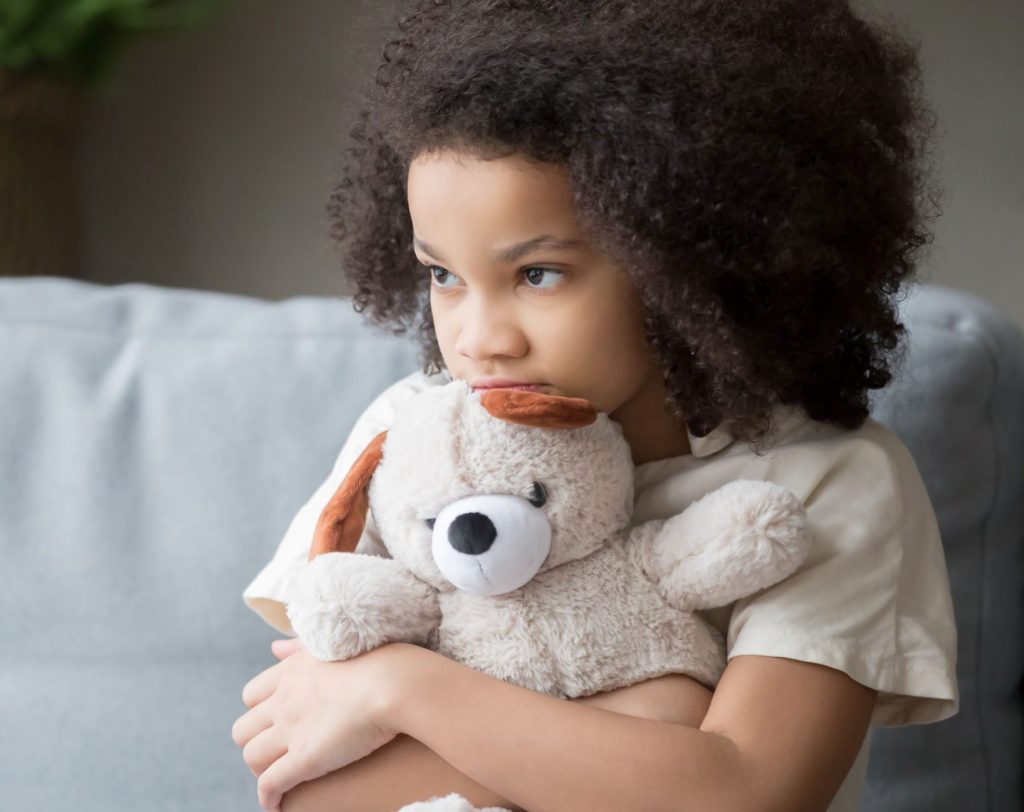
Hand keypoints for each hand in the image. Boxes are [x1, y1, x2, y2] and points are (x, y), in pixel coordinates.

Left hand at [231, 637, 405, 811]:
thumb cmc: (377, 661)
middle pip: (244, 729)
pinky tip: (277, 805)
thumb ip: (298, 647)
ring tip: (280, 778)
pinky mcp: (305, 758)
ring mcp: (291, 730)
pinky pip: (271, 785)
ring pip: (252, 758)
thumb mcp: (330, 646)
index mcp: (290, 672)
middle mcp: (284, 700)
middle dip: (255, 742)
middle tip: (277, 752)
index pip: (251, 696)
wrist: (394, 683)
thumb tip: (274, 647)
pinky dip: (269, 798)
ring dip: (262, 770)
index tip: (275, 722)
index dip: (260, 712)